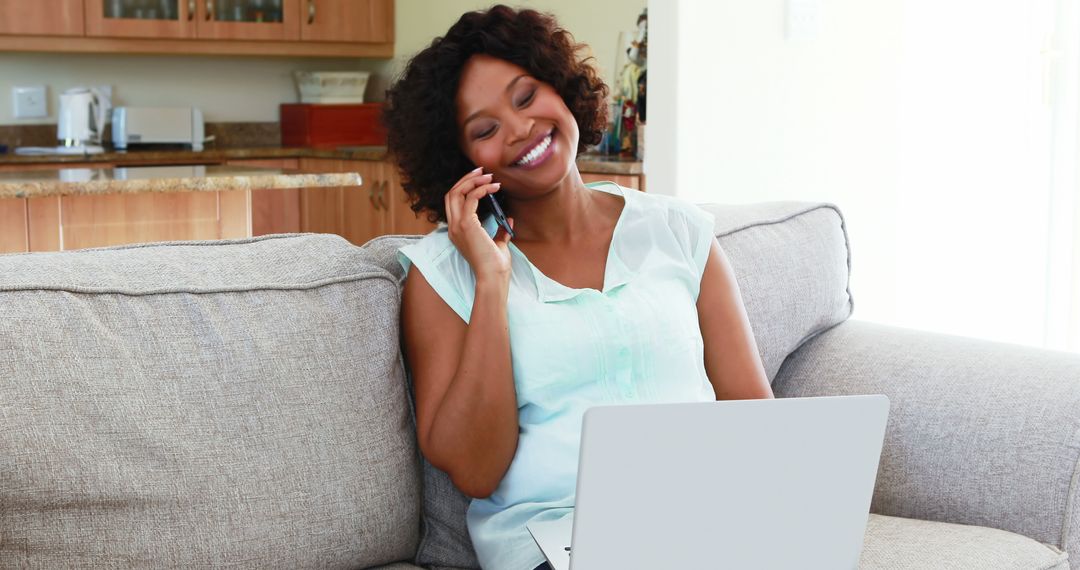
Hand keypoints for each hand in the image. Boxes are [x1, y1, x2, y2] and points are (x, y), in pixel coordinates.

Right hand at [444, 167, 513, 281]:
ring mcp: (457, 226)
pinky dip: (481, 189)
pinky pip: (470, 198)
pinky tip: (493, 188)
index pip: (453, 202)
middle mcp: (453, 227)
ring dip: (473, 180)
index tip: (479, 178)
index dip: (464, 187)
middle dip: (466, 179)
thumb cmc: (495, 264)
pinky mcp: (466, 225)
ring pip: (457, 192)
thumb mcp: (498, 243)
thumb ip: (500, 231)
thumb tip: (509, 219)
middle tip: (482, 171)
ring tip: (489, 176)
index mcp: (457, 231)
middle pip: (451, 193)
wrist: (494, 276)